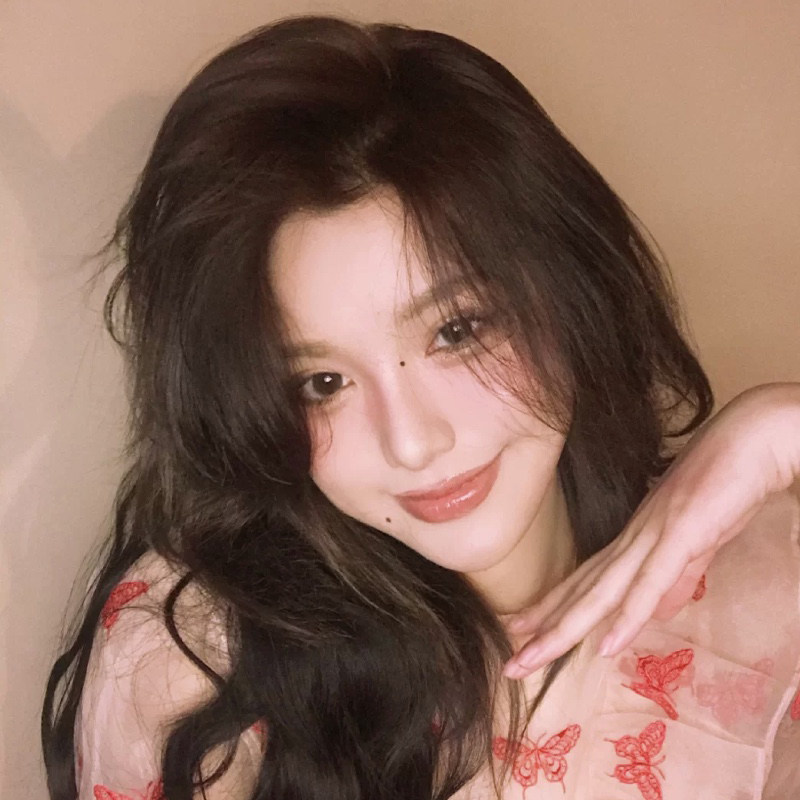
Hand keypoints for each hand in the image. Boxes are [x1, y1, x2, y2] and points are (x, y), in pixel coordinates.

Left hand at [502, 382, 799, 679]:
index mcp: (632, 541)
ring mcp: (652, 537)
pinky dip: (627, 616)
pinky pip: (650, 584)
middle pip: (580, 593)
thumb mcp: (695, 543)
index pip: (583, 583)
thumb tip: (659, 611)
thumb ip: (676, 577)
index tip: (519, 632)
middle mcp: (631, 541)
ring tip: (532, 657)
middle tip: (510, 664)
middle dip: (542, 630)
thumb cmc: (724, 487)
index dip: (550, 610)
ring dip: (565, 629)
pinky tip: (605, 645)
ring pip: (600, 592)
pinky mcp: (681, 537)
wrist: (751, 440)